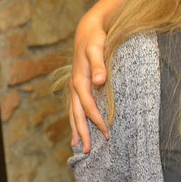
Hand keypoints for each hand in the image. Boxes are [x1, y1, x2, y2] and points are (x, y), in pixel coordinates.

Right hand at [70, 10, 109, 152]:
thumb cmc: (95, 39)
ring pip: (74, 113)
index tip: (106, 132)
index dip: (96, 120)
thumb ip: (99, 64)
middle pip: (77, 114)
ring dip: (77, 130)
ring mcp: (75, 87)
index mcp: (79, 80)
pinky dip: (77, 121)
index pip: (87, 106)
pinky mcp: (78, 87)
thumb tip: (99, 80)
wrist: (88, 30)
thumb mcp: (97, 48)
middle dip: (82, 132)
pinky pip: (76, 108)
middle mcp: (75, 86)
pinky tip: (78, 131)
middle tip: (87, 151)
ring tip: (78, 147)